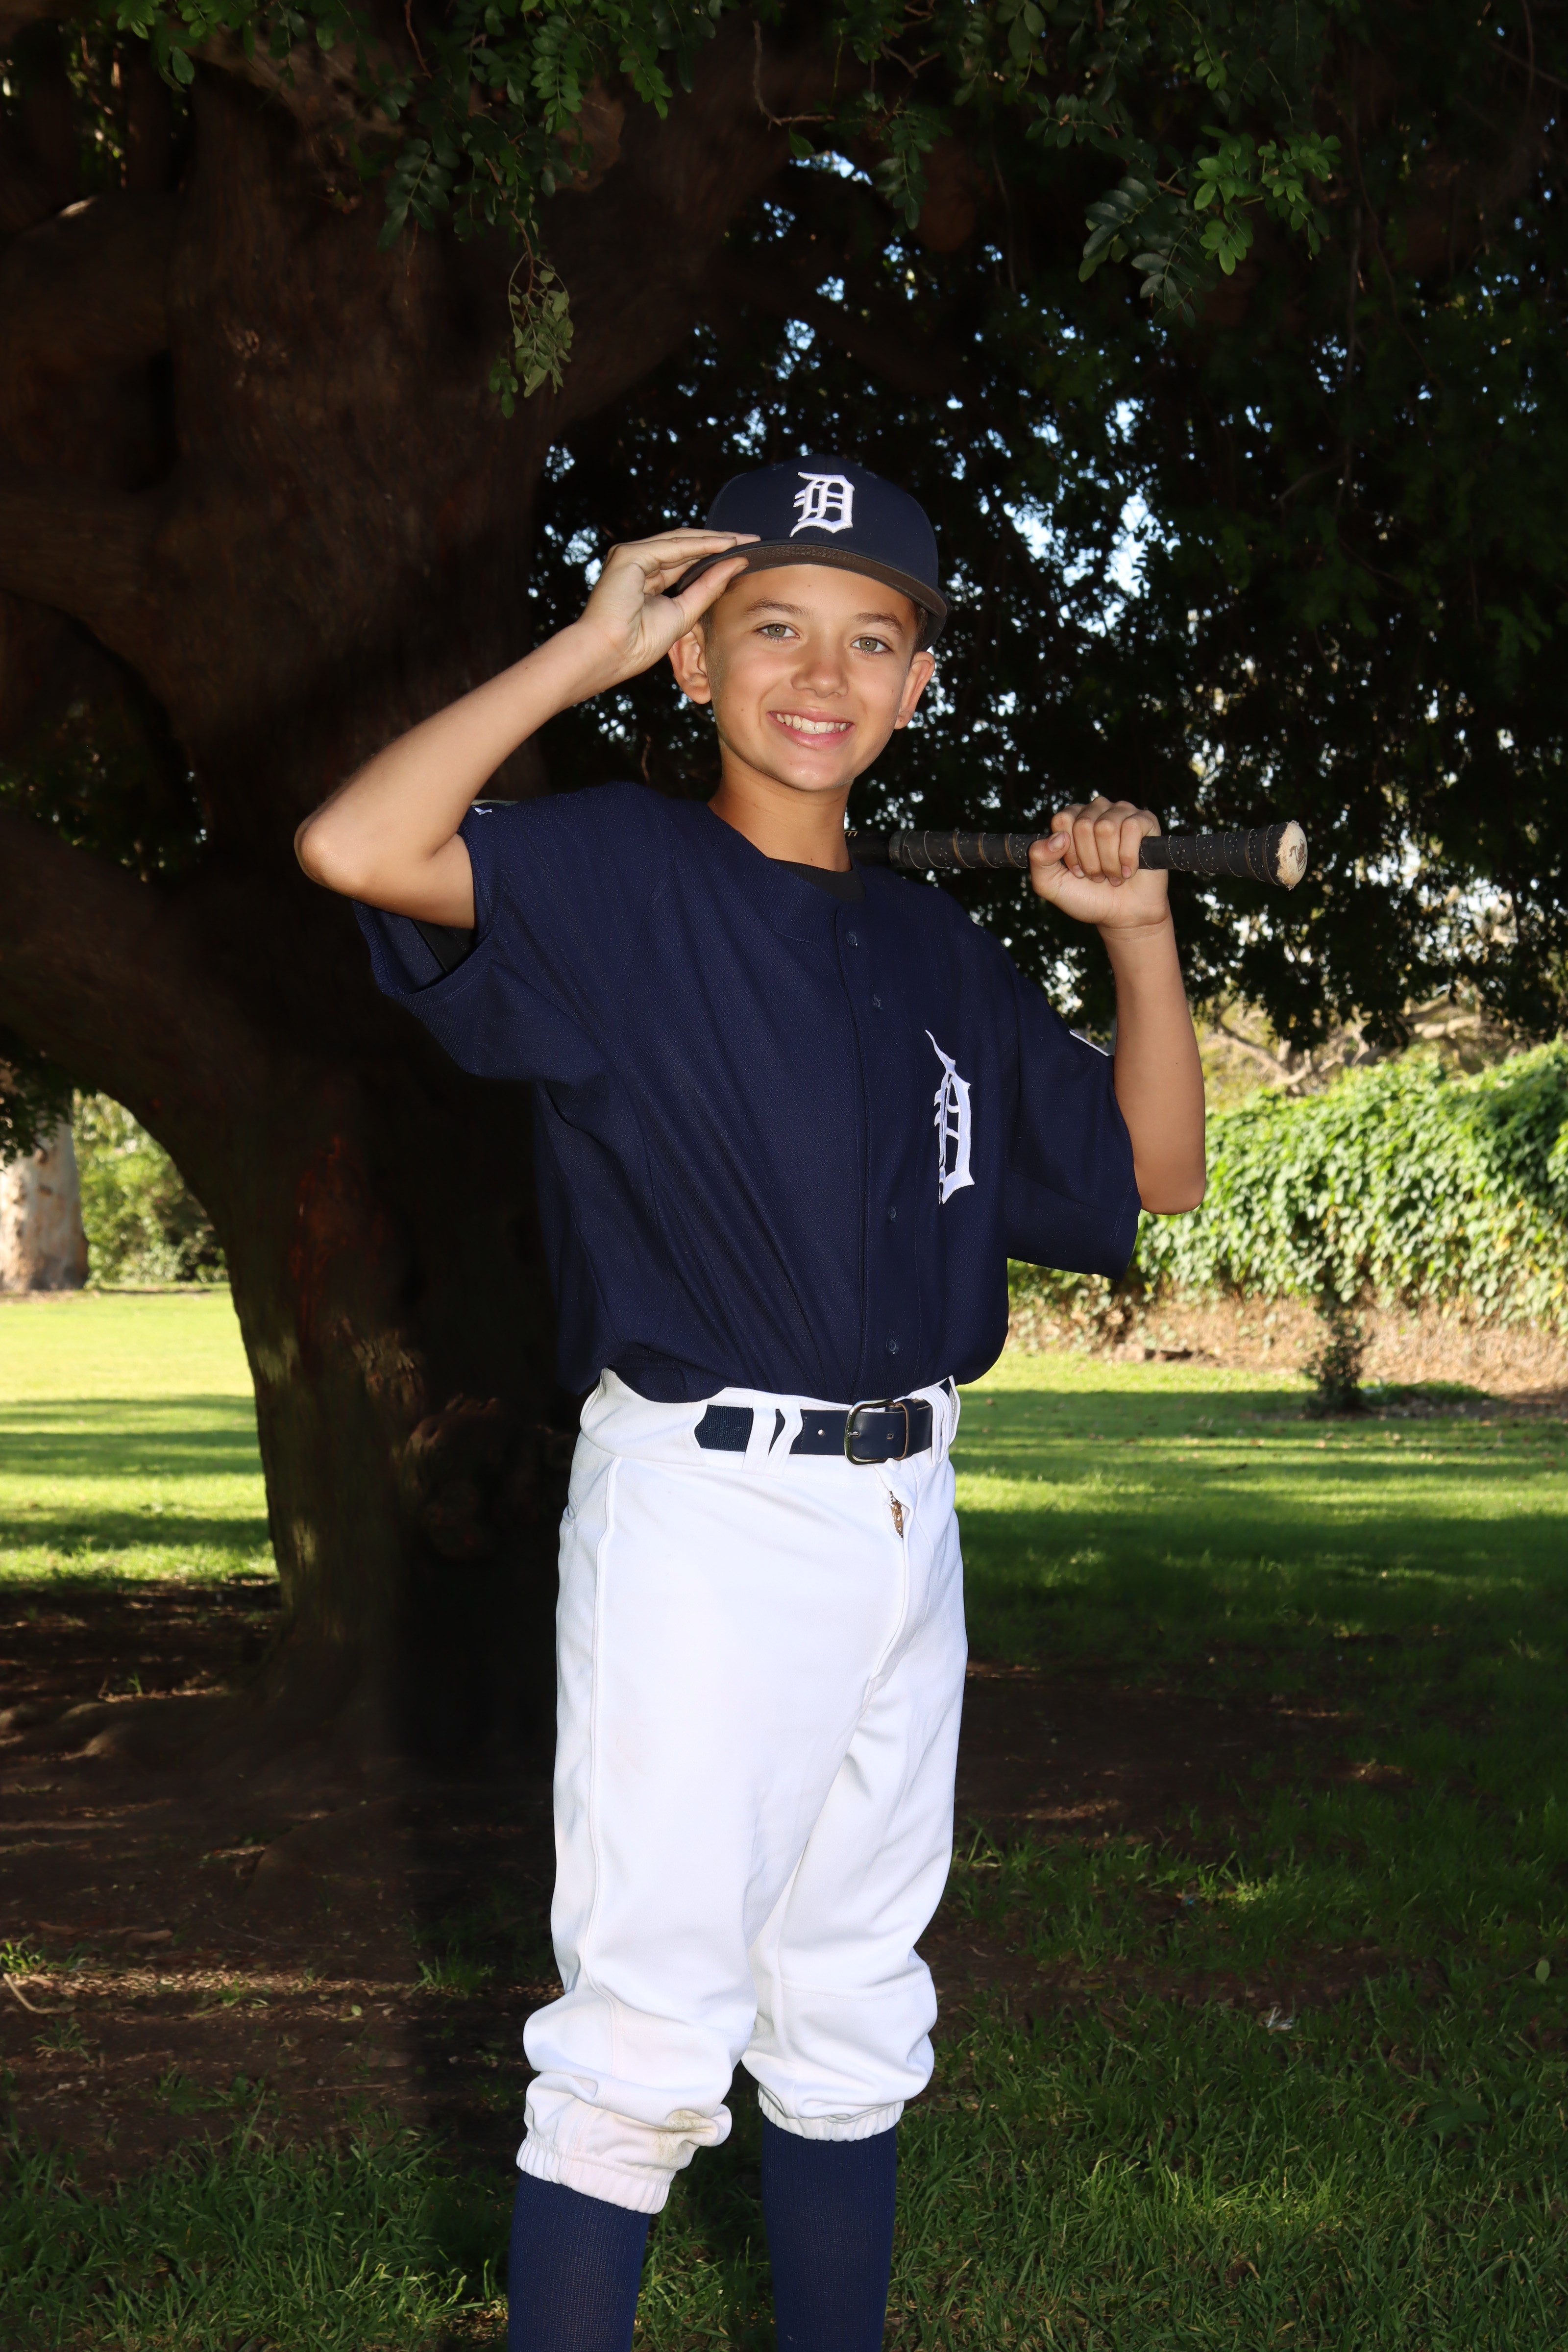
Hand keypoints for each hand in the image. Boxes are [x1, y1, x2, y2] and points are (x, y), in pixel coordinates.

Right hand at [570, 529, 756, 692]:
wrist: (611, 654)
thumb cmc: (639, 643)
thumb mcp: (684, 613)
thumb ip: (708, 588)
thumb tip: (736, 564)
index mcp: (645, 579)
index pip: (685, 560)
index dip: (714, 556)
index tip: (744, 555)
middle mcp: (637, 562)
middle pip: (685, 546)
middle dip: (718, 542)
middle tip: (751, 540)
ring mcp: (631, 556)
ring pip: (681, 541)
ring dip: (714, 540)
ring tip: (743, 540)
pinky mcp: (629, 555)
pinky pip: (673, 546)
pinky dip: (701, 544)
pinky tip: (725, 544)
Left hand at [1028, 798, 1170, 930]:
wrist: (1123, 916)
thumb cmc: (1087, 897)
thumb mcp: (1050, 884)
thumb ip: (1039, 859)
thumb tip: (1058, 837)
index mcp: (1073, 819)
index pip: (1062, 820)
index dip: (1069, 852)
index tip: (1077, 871)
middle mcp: (1097, 810)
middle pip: (1084, 825)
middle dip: (1090, 860)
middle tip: (1097, 875)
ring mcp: (1122, 812)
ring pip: (1107, 827)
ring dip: (1109, 862)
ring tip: (1113, 874)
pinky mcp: (1146, 821)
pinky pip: (1132, 829)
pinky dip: (1128, 858)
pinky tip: (1129, 871)